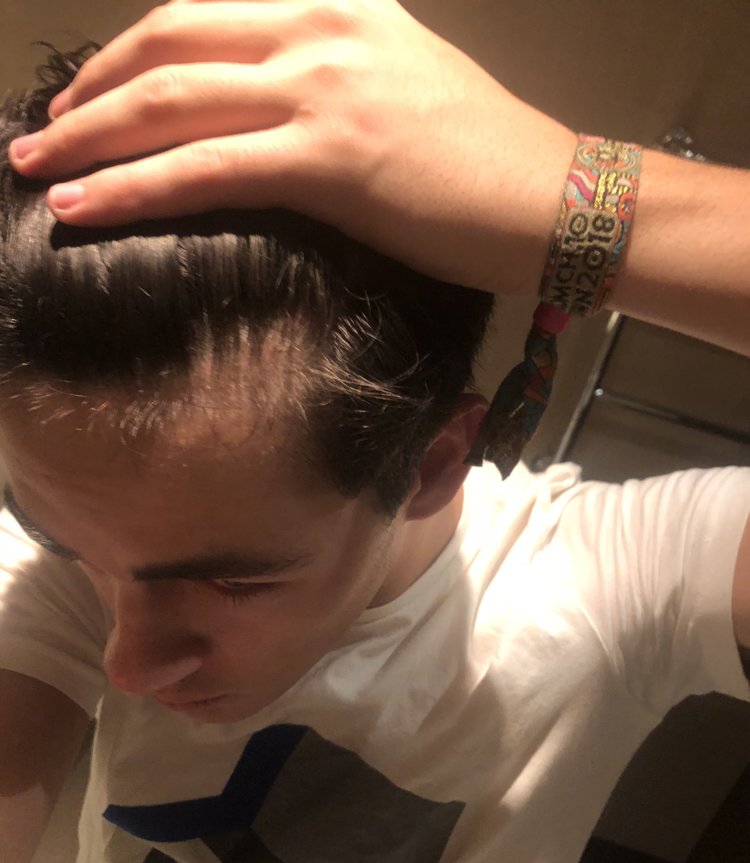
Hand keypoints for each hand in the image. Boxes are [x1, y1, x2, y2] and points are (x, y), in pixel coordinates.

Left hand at [8, 0, 573, 294]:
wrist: (552, 197)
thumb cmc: (486, 162)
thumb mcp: (404, 88)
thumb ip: (335, 80)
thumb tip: (277, 113)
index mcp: (337, 5)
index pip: (203, 13)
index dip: (131, 53)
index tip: (91, 94)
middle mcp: (320, 29)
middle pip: (167, 43)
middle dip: (90, 90)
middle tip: (44, 131)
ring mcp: (322, 88)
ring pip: (169, 102)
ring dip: (87, 137)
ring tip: (35, 169)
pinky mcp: (327, 157)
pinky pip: (202, 168)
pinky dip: (130, 188)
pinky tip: (79, 208)